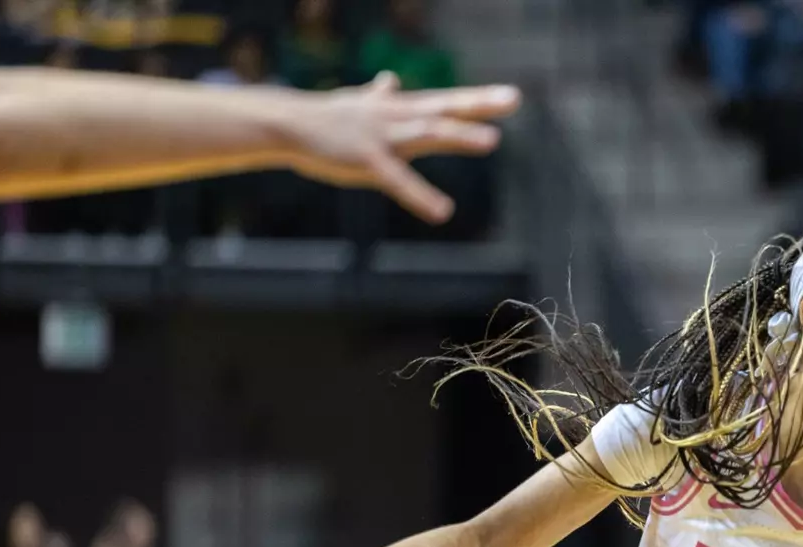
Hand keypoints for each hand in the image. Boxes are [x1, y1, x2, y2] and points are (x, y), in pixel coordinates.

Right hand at [284, 72, 521, 224]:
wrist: (288, 123)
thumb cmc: (327, 118)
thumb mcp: (359, 103)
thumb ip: (380, 95)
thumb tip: (389, 79)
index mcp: (400, 108)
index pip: (446, 101)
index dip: (479, 99)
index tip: (512, 97)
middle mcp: (397, 117)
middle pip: (445, 108)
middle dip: (479, 104)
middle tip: (514, 99)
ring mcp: (383, 136)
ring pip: (427, 133)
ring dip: (459, 136)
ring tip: (492, 140)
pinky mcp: (367, 160)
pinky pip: (398, 180)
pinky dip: (421, 196)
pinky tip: (443, 211)